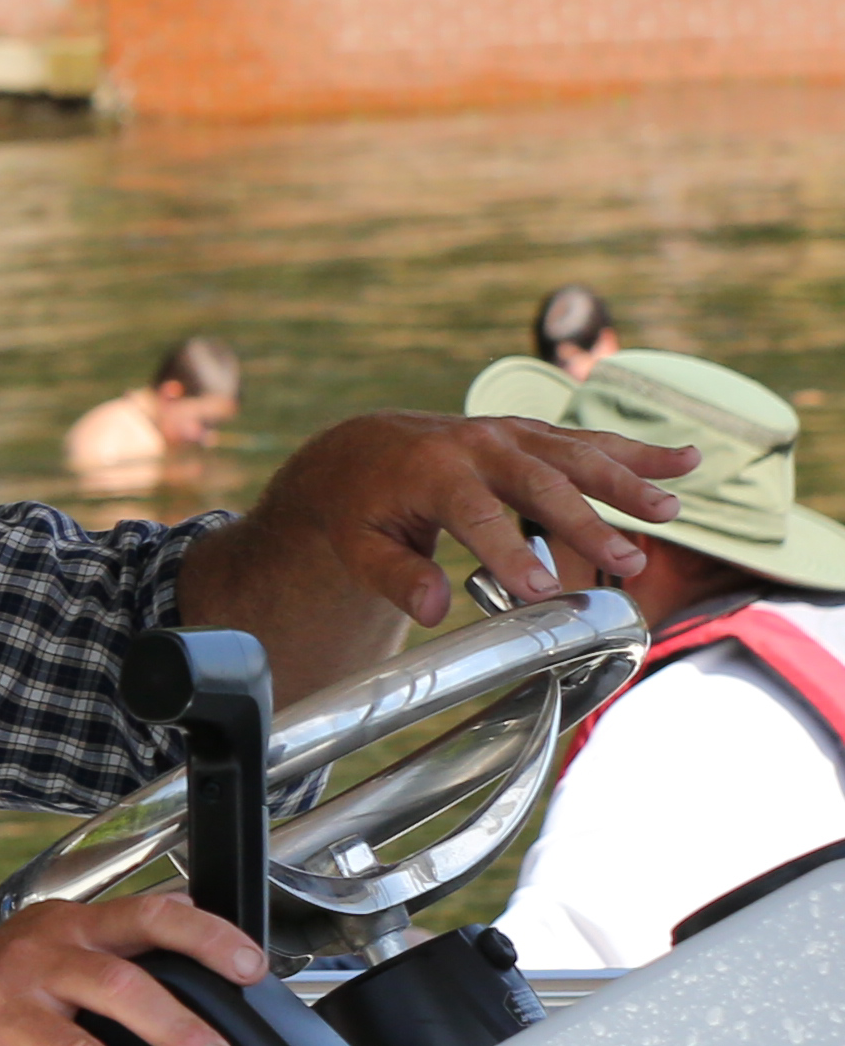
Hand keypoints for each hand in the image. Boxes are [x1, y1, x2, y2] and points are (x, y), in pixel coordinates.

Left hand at [243, 410, 692, 628]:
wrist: (361, 447)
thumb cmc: (363, 506)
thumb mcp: (360, 546)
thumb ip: (395, 577)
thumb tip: (435, 611)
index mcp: (431, 473)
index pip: (478, 517)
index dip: (511, 556)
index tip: (543, 593)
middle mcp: (477, 446)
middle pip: (540, 484)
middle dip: (586, 523)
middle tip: (628, 562)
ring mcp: (510, 435)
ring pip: (576, 455)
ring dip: (627, 481)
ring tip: (671, 512)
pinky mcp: (533, 435)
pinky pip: (589, 442)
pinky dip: (637, 450)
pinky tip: (686, 459)